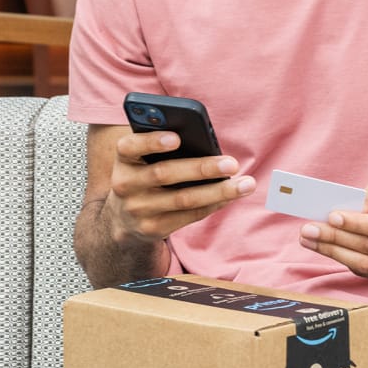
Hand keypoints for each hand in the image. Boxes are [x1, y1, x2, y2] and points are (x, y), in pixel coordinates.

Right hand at [105, 129, 255, 243]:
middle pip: (165, 174)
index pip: (130, 147)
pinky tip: (232, 195)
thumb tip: (204, 140)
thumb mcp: (141, 158)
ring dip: (218, 191)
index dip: (152, 142)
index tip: (177, 138)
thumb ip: (161, 145)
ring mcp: (138, 210)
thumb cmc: (143, 174)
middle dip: (201, 168)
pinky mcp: (153, 229)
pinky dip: (214, 204)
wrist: (122, 218)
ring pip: (183, 199)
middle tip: (232, 163)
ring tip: (246, 184)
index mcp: (123, 159)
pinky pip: (190, 215)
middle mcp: (125, 185)